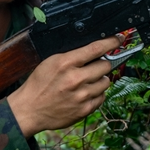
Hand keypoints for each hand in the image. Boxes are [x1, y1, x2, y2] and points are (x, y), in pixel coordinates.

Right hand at [7, 35, 121, 136]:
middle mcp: (76, 79)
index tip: (119, 39)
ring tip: (86, 82)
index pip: (96, 48)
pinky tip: (84, 93)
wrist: (29, 109)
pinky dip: (96, 94)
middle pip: (106, 66)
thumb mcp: (51, 61)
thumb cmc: (39, 84)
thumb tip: (95, 50)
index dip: (111, 42)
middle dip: (102, 64)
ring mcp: (81, 96)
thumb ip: (73, 55)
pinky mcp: (84, 110)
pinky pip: (101, 97)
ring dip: (99, 80)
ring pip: (106, 82)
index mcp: (66, 63)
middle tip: (93, 67)